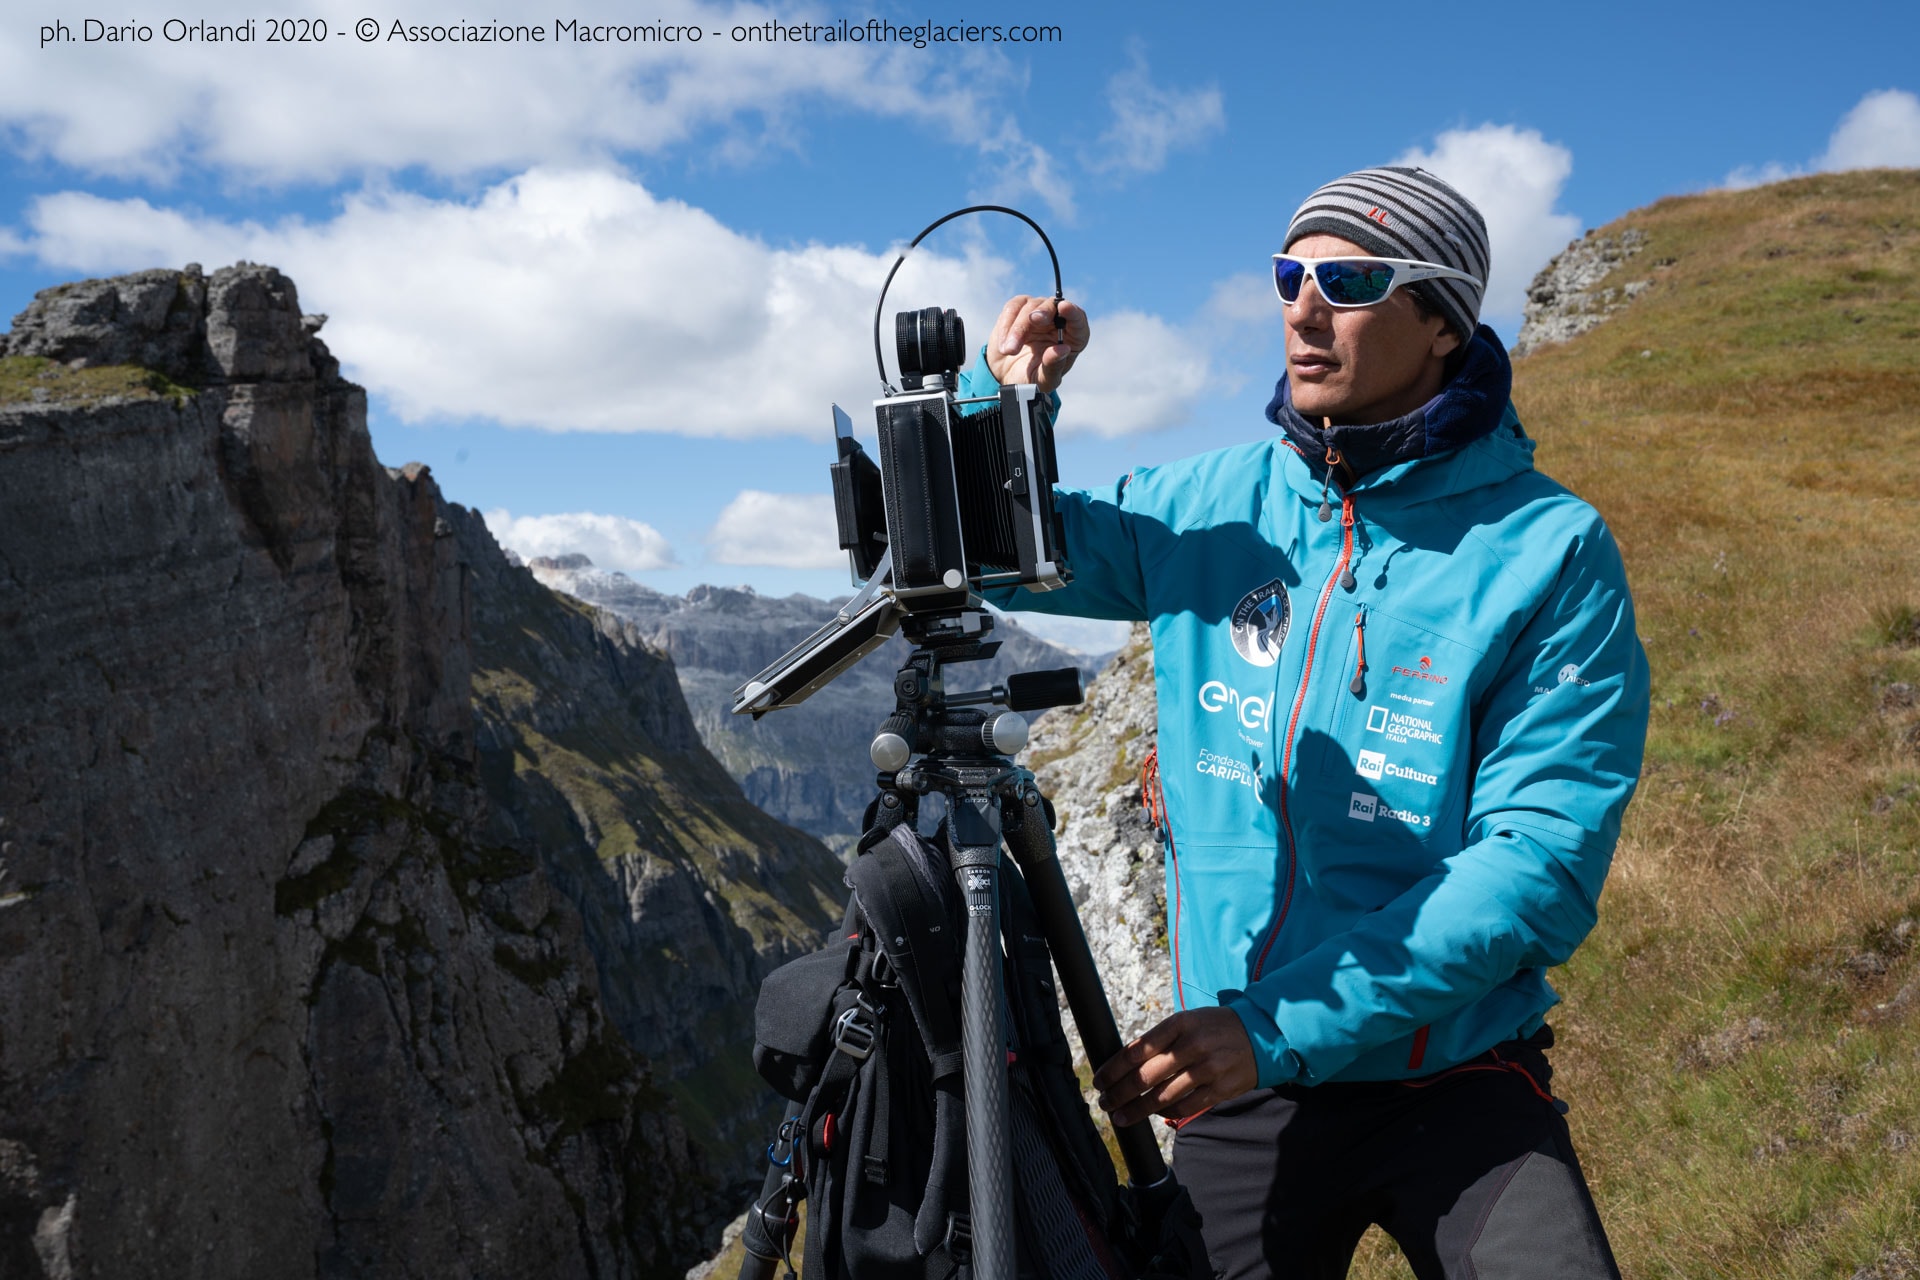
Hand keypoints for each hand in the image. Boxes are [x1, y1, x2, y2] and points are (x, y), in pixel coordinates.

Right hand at [985, 294, 1088, 394]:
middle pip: (1053, 307)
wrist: (1006, 374)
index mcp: (1073, 337)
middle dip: (1043, 312)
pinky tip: (1005, 345)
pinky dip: (1006, 327)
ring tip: (1011, 351)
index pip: (1078, 318)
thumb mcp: (1044, 380)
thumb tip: (1062, 350)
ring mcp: (1038, 310)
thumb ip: (1053, 367)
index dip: (1072, 312)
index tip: (1064, 307)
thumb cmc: (1031, 377)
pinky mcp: (1019, 308)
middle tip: (1034, 319)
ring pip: (1030, 307)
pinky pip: (1013, 308)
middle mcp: (1057, 320)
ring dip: (1018, 328)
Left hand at [1092, 1007, 1258, 1127]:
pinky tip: (1154, 1115)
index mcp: (1179, 1024)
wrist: (1262, 1034)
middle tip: (1105, 1103)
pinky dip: (1166, 1113)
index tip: (1100, 1080)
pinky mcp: (1222, 1089)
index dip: (1113, 1069)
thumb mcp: (1187, 1021)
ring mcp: (1208, 1069)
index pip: (1136, 1050)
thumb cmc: (1214, 1028)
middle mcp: (1192, 1045)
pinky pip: (1186, 1107)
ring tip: (1121, 1117)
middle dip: (1119, 1093)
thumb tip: (1125, 1064)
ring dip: (1137, 1110)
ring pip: (1163, 1096)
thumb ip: (1160, 1040)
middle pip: (1145, 1076)